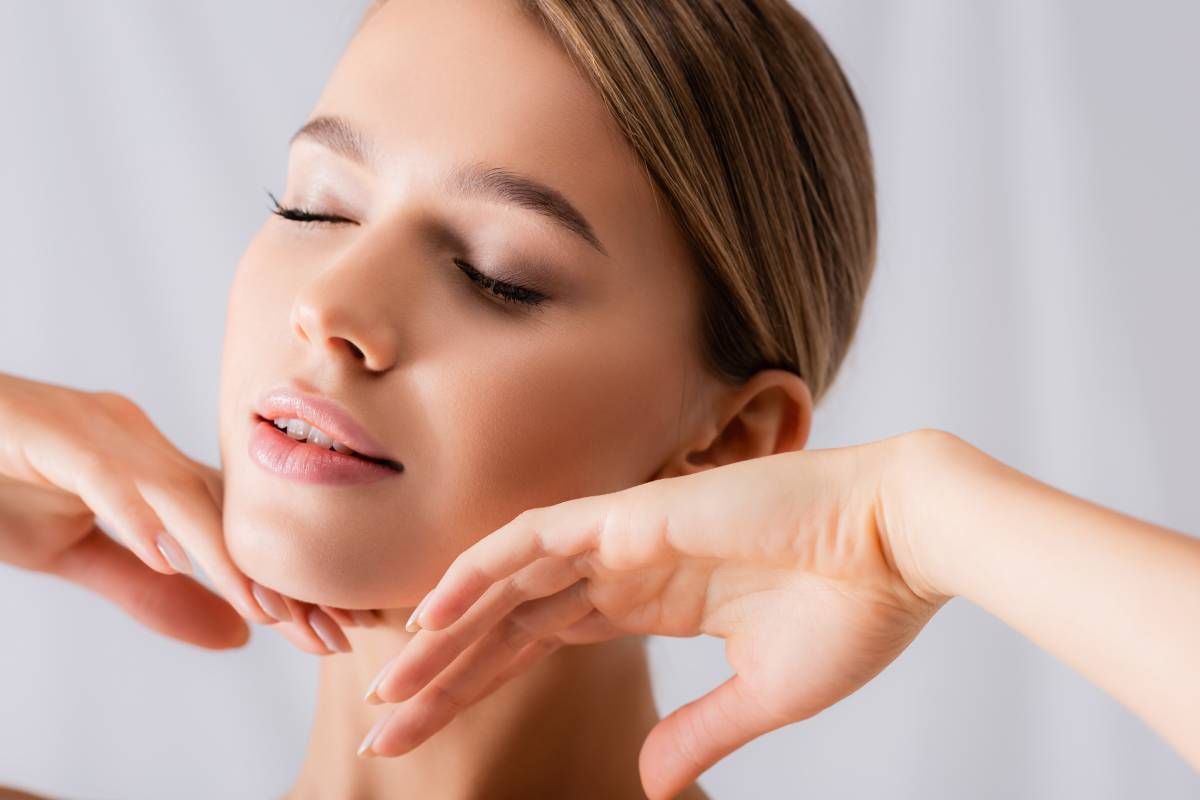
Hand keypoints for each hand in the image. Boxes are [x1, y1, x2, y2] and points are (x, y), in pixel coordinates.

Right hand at [0, 372, 366, 651]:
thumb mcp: (75, 554)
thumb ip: (149, 591)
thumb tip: (236, 635)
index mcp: (151, 465)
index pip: (234, 525)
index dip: (284, 575)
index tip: (332, 628)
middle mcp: (139, 438)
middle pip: (225, 509)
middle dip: (279, 573)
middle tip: (329, 631)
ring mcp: (96, 428)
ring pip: (178, 490)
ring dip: (225, 554)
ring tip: (269, 608)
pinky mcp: (46, 431)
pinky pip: (103, 472)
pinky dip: (136, 513)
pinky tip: (166, 555)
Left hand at [358, 430, 949, 798]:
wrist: (906, 542)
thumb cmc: (854, 610)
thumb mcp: (763, 697)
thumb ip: (698, 732)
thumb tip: (649, 780)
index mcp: (649, 600)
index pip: (537, 642)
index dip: (479, 683)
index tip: (424, 733)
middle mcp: (623, 566)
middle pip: (507, 621)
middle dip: (445, 673)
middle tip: (383, 730)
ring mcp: (625, 536)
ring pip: (506, 582)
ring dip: (446, 632)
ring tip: (391, 687)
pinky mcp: (635, 513)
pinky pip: (534, 539)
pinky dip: (478, 571)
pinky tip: (430, 613)